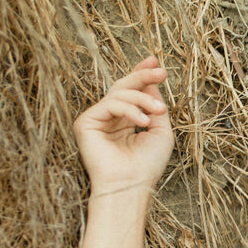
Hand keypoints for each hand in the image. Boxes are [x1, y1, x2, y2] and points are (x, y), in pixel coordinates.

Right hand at [73, 56, 173, 197]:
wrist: (132, 185)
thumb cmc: (147, 165)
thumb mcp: (160, 131)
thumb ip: (155, 106)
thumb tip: (152, 82)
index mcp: (125, 120)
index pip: (131, 92)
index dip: (142, 74)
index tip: (156, 63)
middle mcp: (109, 118)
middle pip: (124, 86)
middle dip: (143, 76)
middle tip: (161, 72)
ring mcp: (96, 119)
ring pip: (119, 93)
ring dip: (143, 98)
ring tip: (158, 111)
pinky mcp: (86, 122)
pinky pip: (110, 103)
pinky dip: (130, 109)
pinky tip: (143, 121)